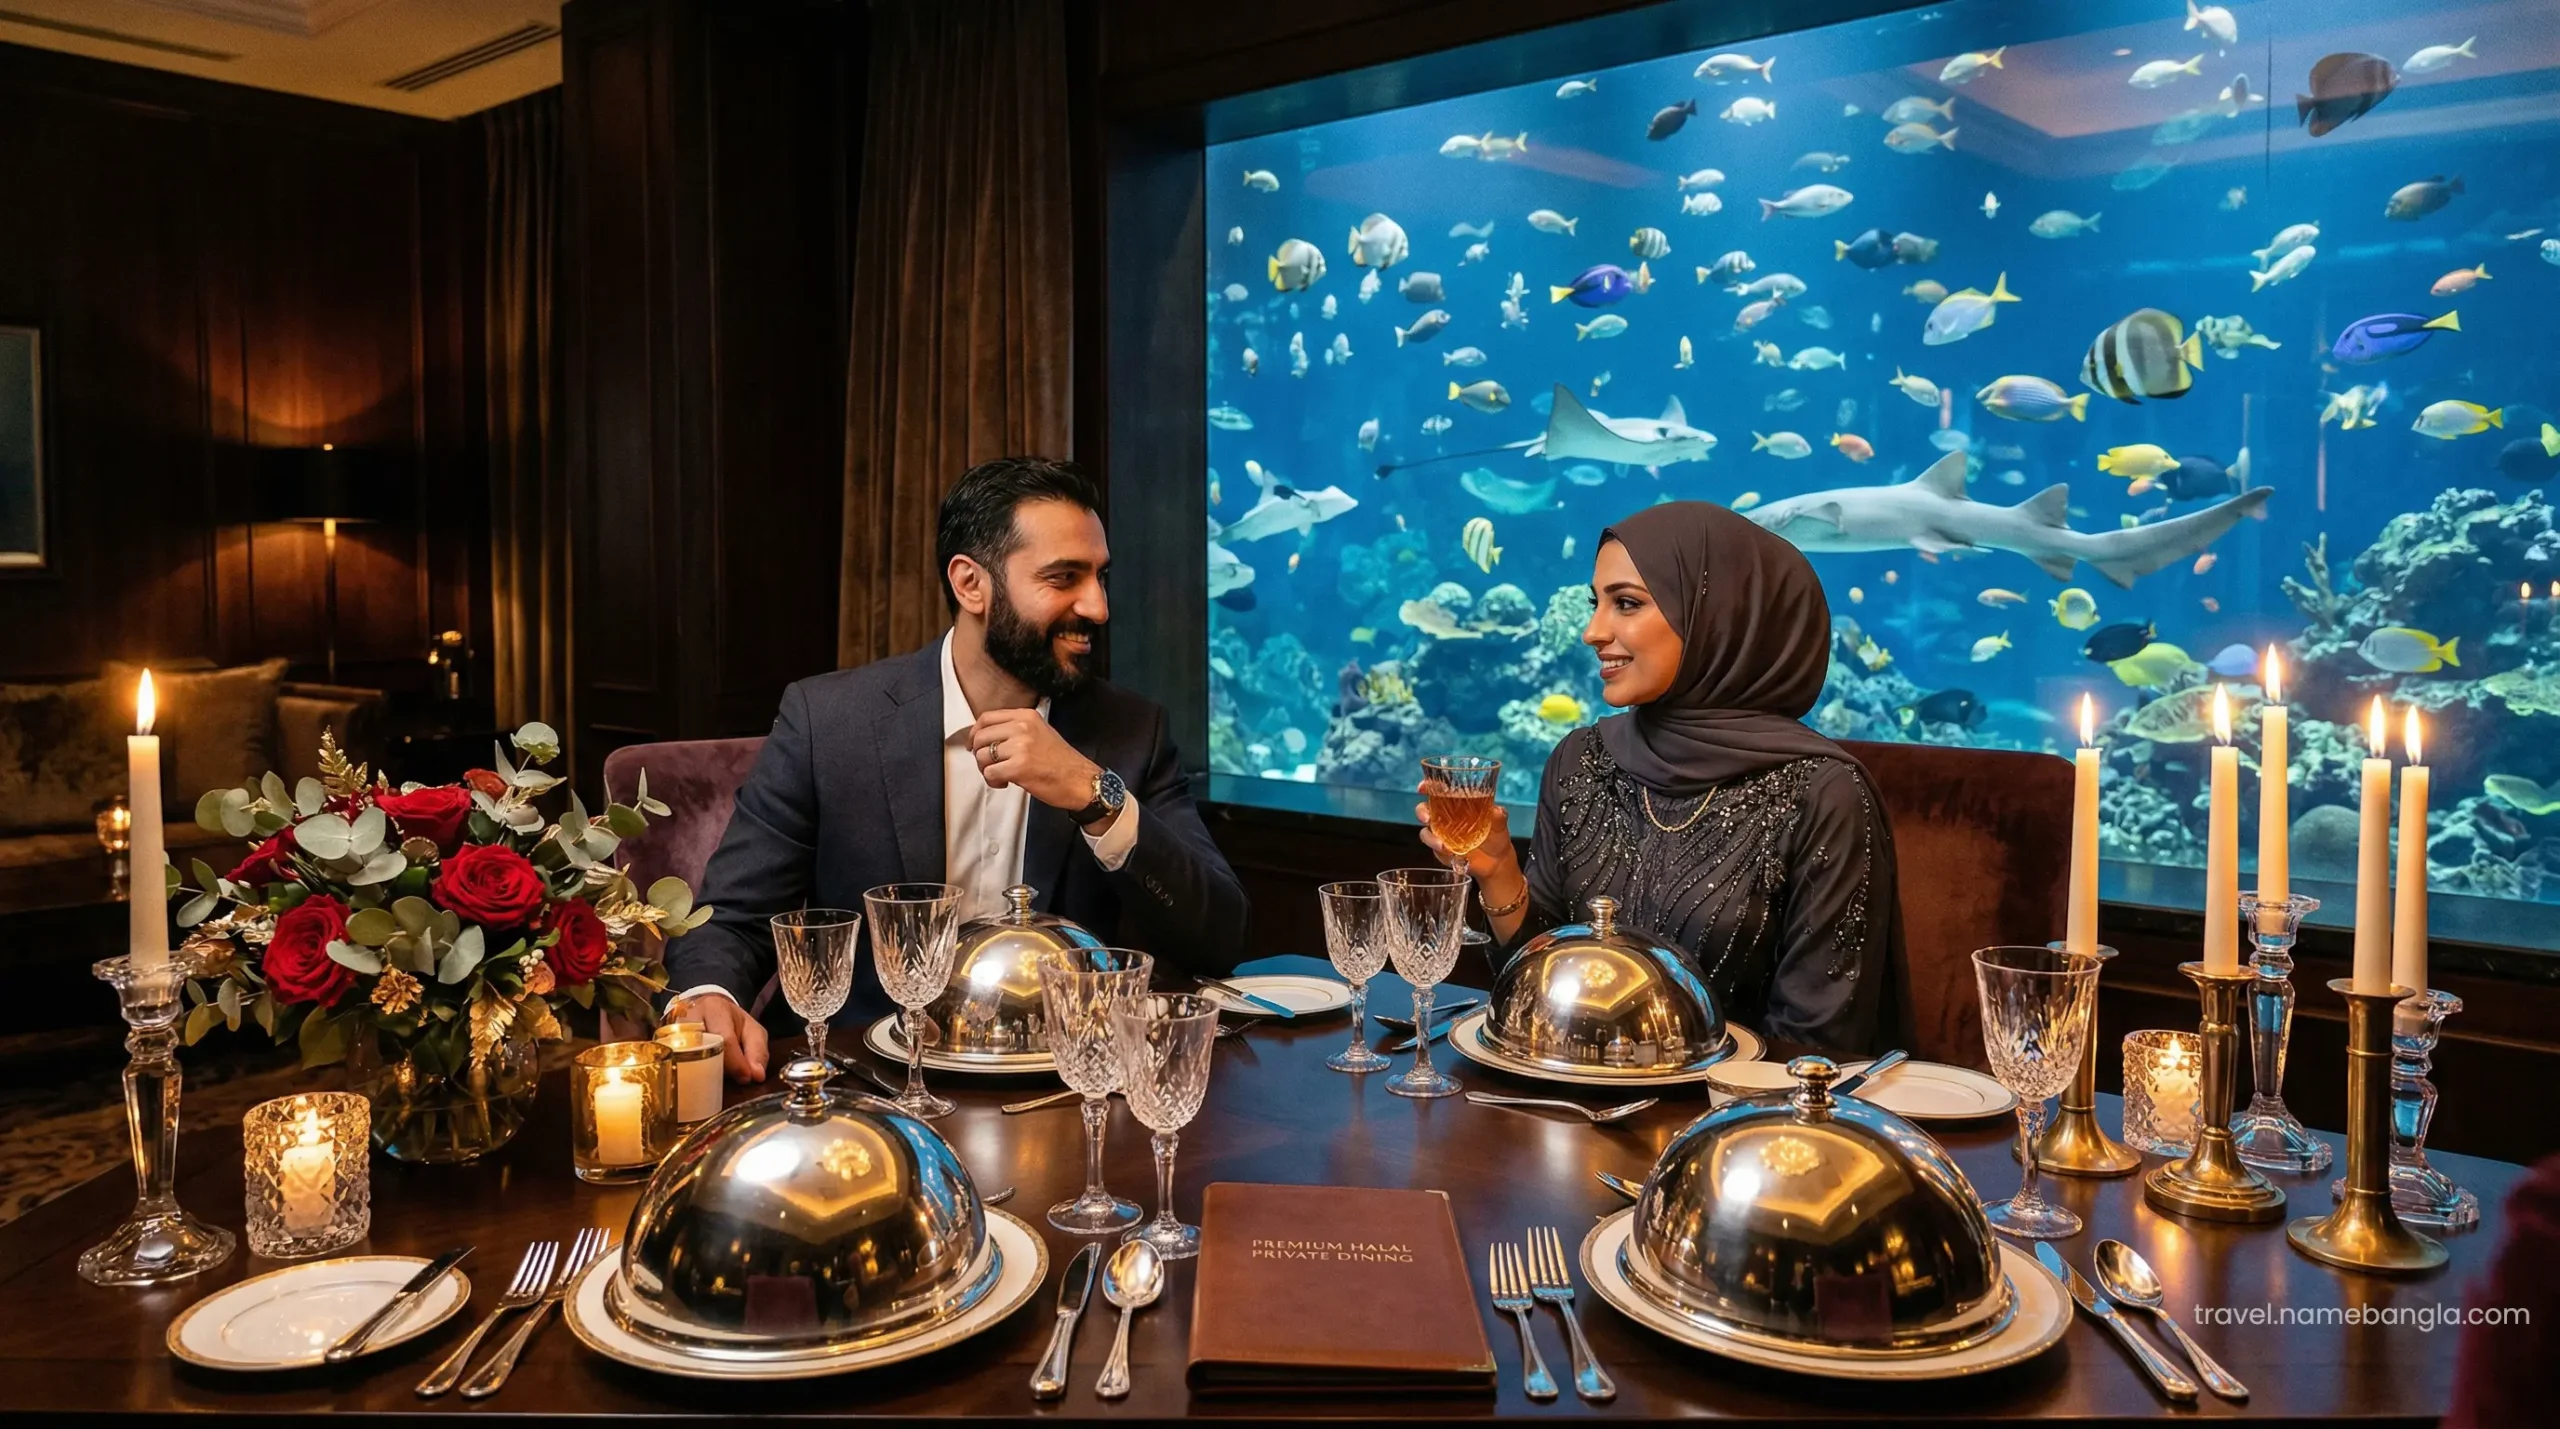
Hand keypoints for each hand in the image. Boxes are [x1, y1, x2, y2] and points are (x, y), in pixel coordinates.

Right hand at [667, 993, 769, 1082]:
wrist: (706, 1010)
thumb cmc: (731, 1022)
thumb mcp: (752, 1030)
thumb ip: (757, 1051)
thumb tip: (757, 1076)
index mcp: (714, 1009)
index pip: (724, 1038)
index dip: (736, 1062)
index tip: (746, 1078)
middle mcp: (688, 1019)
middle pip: (701, 1050)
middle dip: (718, 1070)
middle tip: (729, 1081)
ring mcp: (671, 1032)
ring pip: (685, 1059)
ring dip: (701, 1074)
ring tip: (713, 1082)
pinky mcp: (664, 1046)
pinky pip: (674, 1065)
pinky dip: (688, 1075)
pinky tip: (697, 1082)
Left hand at [971, 708, 1102, 811]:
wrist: (1081, 780)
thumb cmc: (1061, 761)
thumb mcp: (1040, 732)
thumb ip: (1015, 729)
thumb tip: (986, 736)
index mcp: (1026, 716)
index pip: (987, 718)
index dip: (975, 733)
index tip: (974, 745)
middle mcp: (1022, 727)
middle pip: (981, 736)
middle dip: (979, 754)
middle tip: (989, 766)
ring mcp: (1020, 746)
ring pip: (982, 756)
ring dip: (986, 770)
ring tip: (1001, 776)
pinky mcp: (1018, 767)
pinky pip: (990, 773)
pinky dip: (993, 781)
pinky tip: (1005, 783)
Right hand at [1415, 780, 1519, 883]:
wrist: (1497, 861)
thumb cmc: (1496, 835)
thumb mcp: (1500, 823)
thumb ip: (1498, 816)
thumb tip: (1497, 811)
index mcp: (1457, 802)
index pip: (1438, 790)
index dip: (1428, 786)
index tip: (1423, 787)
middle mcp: (1445, 816)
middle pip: (1424, 809)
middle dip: (1421, 812)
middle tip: (1427, 818)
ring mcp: (1441, 834)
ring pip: (1426, 832)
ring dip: (1430, 837)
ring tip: (1443, 845)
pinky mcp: (1442, 850)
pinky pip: (1434, 848)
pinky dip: (1439, 850)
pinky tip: (1451, 853)